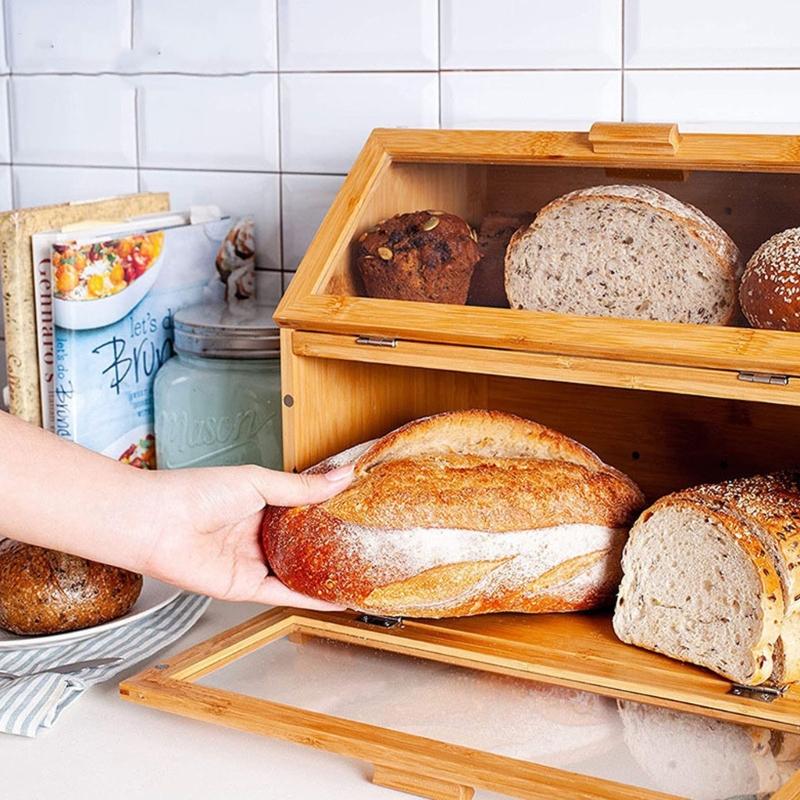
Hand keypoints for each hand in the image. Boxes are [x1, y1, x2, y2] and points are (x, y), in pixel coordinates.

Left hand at [140, 463, 354, 610]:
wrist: (157, 524)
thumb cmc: (196, 493)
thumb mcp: (258, 482)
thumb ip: (301, 487)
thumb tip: (342, 476)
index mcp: (260, 503)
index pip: (304, 508)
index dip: (330, 509)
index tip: (360, 507)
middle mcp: (258, 534)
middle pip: (302, 541)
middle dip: (331, 543)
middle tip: (369, 543)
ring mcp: (253, 561)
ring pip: (297, 570)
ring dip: (324, 574)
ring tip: (360, 574)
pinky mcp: (245, 587)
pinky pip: (284, 594)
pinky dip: (310, 598)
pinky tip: (335, 599)